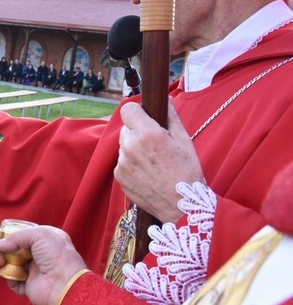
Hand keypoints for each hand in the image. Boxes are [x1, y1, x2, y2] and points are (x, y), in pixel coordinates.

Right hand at [0, 226, 85, 304]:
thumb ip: (17, 236)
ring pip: (14, 265)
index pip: (28, 236)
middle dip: (5, 249)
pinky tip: (8, 274)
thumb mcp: (39, 234)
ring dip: (4, 262)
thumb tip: (0, 245)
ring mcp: (36, 272)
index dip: (15, 236)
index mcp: (48, 241)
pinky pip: (14, 281)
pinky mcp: (30, 287)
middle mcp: (42, 256)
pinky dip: (9, 278)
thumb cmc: (56, 255)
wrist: (63, 284)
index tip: (4, 237)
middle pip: (18, 250)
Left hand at [114, 99, 203, 222]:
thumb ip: (171, 116)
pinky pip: (122, 162)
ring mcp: (122, 162)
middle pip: (127, 128)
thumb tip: (165, 99)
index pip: (128, 109)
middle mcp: (130, 146)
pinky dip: (132, 164)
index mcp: (147, 134)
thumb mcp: (184, 139)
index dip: (137, 112)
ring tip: (154, 162)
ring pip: (124, 145)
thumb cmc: (186, 171)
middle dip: (138, 132)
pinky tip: (147, 173)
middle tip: (155, 144)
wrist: (180, 205)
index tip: (145, 118)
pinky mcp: (118, 176)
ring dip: (134, 148)